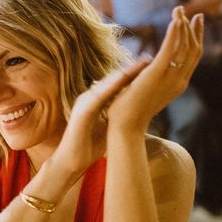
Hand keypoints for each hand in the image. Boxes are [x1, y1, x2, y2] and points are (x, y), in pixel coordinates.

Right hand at [49, 57, 150, 176]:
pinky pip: (97, 98)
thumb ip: (121, 117)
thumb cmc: (89, 148)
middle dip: (130, 70)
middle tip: (149, 58)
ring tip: (139, 66)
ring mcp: (83, 104)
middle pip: (112, 81)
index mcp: (96, 101)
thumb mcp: (110, 127)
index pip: (117, 85)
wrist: (69, 163)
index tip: (152, 66)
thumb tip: (140, 112)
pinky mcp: (80, 113)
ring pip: (104, 85)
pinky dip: (109, 88)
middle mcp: (89, 98)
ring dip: (122, 75)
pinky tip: (122, 82)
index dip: (134, 75)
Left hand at [107, 6, 203, 133]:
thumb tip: (149, 66)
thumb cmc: (131, 112)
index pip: (193, 57)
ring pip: (184, 46)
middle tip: (191, 12)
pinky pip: (170, 48)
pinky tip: (175, 20)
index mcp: (178, 84)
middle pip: (194, 50)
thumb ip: (153, 78)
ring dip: (182, 25)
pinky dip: (174, 33)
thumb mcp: (148, 91)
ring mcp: (169, 77)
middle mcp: (179, 80)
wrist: (125, 126)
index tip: (194, 22)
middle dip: (193, 29)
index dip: (195, 38)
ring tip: (178, 10)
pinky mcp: (156, 73)